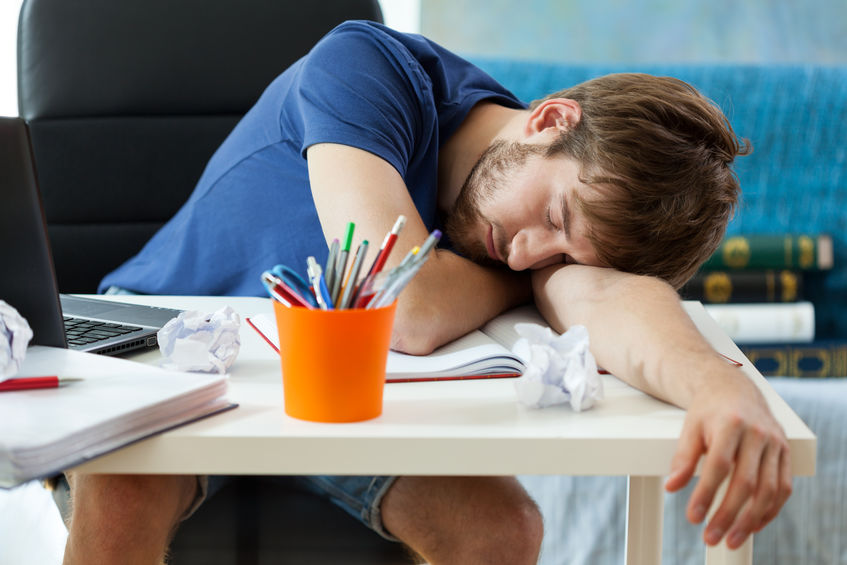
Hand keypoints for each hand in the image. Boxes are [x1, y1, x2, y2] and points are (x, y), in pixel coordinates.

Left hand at [664, 369, 791, 548]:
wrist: (734, 389)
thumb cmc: (709, 411)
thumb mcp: (690, 427)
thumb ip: (683, 457)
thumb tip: (672, 487)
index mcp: (731, 424)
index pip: (719, 465)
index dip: (706, 493)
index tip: (693, 517)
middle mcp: (758, 433)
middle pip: (746, 482)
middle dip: (728, 514)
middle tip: (711, 536)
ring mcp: (775, 443)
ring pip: (768, 489)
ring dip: (750, 519)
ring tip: (731, 538)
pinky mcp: (785, 452)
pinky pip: (783, 487)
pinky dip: (769, 510)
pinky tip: (753, 525)